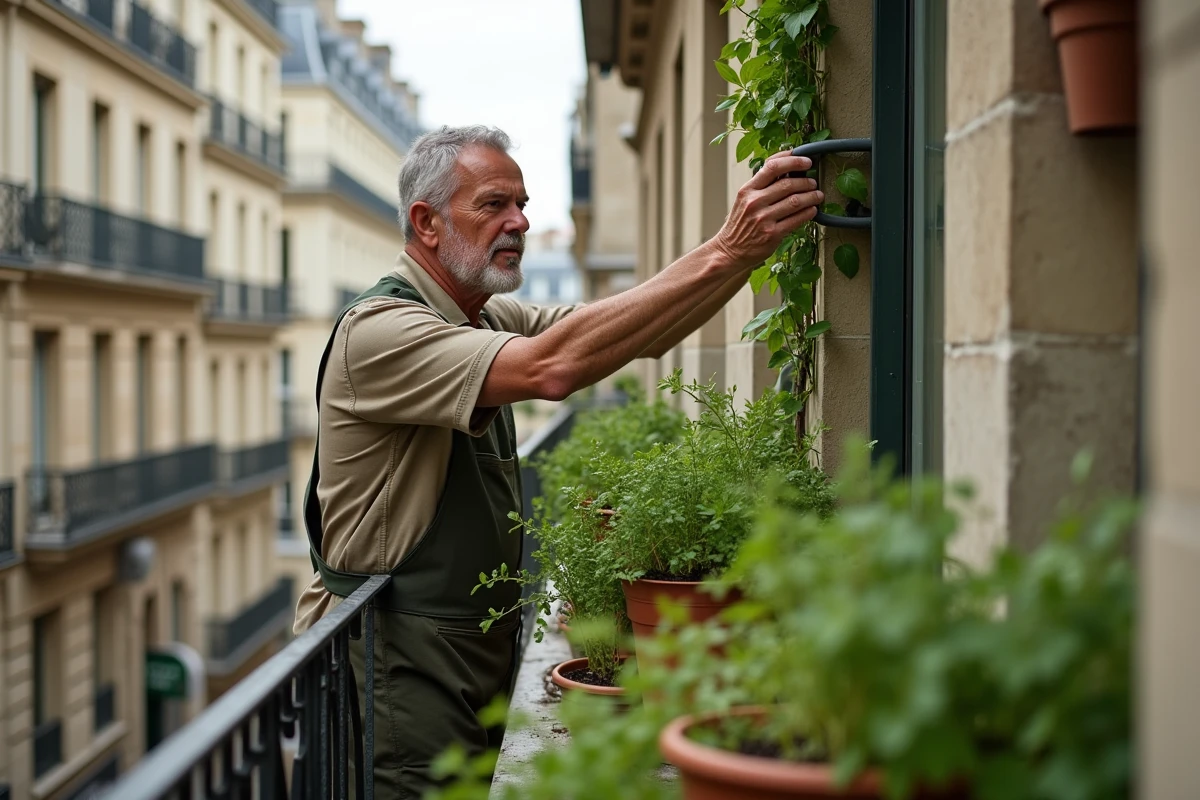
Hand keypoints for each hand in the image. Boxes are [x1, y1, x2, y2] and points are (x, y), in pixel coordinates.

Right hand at [711, 150, 823, 270]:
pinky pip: (796, 220)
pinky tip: (812, 210)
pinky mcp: (772, 234)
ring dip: (811, 196)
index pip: (772, 167)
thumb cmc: (740, 223)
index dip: (793, 161)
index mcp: (747, 190)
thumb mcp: (744, 199)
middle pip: (788, 184)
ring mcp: (763, 219)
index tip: (806, 161)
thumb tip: (787, 170)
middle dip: (806, 181)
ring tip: (817, 195)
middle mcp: (754, 202)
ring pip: (795, 201)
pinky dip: (808, 213)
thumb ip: (762, 185)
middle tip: (813, 182)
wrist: (729, 250)